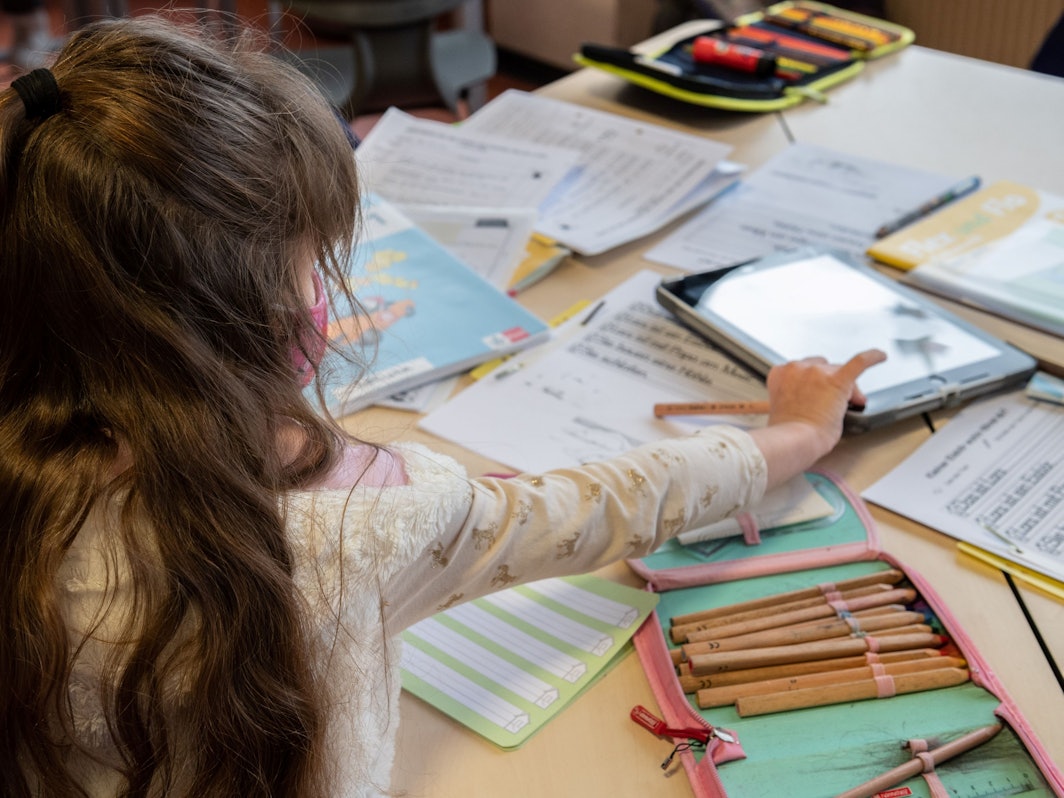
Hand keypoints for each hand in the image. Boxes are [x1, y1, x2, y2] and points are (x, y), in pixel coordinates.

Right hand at [748, 349, 886, 489]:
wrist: (793, 440)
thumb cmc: (786, 431)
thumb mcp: (782, 407)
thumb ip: (793, 396)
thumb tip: (812, 400)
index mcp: (780, 374)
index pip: (801, 370)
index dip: (813, 382)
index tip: (818, 394)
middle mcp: (797, 368)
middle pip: (820, 367)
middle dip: (828, 382)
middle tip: (835, 402)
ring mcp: (817, 372)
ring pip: (836, 369)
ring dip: (843, 383)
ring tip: (849, 402)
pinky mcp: (838, 379)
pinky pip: (860, 362)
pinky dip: (872, 358)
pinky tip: (881, 356)